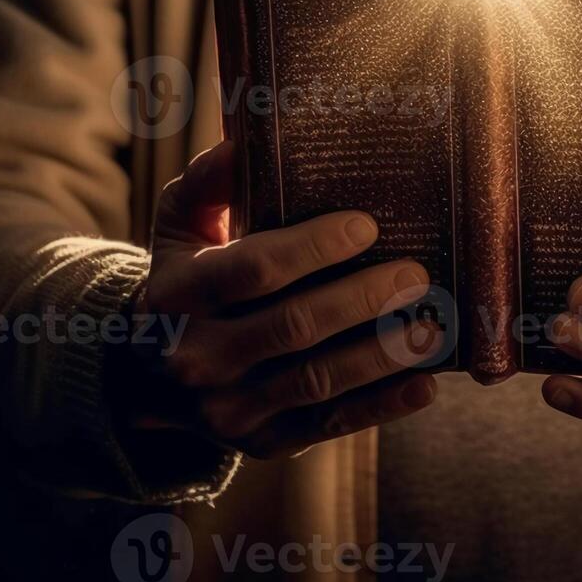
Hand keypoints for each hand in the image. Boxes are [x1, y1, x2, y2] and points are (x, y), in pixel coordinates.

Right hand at [120, 141, 440, 457]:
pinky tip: (424, 383)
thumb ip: (211, 182)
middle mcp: (196, 357)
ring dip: (382, 353)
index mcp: (176, 295)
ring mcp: (228, 408)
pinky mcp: (263, 442)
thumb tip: (246, 139)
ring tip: (432, 323)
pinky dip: (382, 406)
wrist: (149, 375)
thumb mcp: (182, 225)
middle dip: (361, 298)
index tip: (366, 226)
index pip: (252, 269)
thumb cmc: (186, 276)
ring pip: (317, 381)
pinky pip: (329, 424)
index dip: (313, 247)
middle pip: (292, 327)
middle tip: (415, 272)